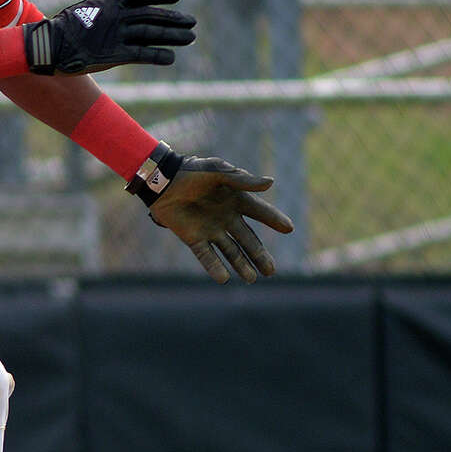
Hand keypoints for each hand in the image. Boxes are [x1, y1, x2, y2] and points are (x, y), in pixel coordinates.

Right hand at [24, 0, 195, 74]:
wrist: (49, 45)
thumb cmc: (63, 29)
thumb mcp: (85, 10)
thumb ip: (104, 11)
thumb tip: (113, 11)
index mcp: (109, 2)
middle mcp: (117, 15)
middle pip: (152, 15)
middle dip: (174, 19)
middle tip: (191, 22)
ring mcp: (117, 34)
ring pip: (152, 33)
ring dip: (173, 36)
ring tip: (190, 37)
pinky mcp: (114, 54)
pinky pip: (142, 53)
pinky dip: (158, 55)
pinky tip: (171, 57)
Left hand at [148, 155, 294, 283]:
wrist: (161, 181)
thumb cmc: (190, 172)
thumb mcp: (217, 172)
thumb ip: (242, 180)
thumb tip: (271, 183)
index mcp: (235, 200)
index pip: (260, 212)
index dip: (274, 220)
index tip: (289, 228)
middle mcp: (226, 217)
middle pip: (248, 240)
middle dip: (259, 256)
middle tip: (271, 272)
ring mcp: (210, 229)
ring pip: (230, 252)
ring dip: (241, 265)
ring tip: (251, 279)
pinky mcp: (193, 238)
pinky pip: (206, 256)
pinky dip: (214, 267)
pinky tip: (224, 278)